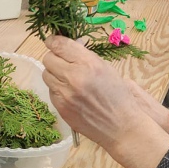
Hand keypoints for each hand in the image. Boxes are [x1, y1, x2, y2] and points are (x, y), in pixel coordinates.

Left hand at [42, 36, 168, 167]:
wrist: (122, 127)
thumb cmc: (119, 95)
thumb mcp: (106, 68)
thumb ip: (85, 56)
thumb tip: (72, 46)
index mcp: (88, 64)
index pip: (59, 45)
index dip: (53, 40)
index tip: (53, 41)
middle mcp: (73, 77)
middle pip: (48, 59)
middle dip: (54, 57)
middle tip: (63, 60)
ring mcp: (65, 94)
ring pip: (46, 75)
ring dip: (54, 73)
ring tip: (67, 77)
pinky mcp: (61, 108)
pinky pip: (51, 91)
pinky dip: (57, 88)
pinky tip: (70, 92)